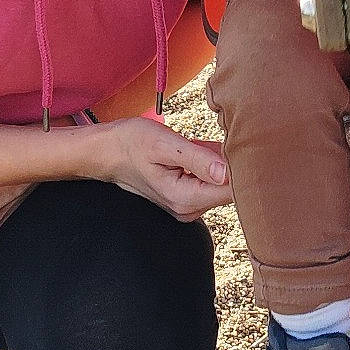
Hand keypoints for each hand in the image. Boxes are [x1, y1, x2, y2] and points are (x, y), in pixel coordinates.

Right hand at [95, 117, 229, 221]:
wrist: (108, 152)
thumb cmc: (131, 143)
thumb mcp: (164, 144)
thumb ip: (198, 159)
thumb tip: (228, 172)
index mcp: (185, 198)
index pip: (231, 191)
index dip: (241, 168)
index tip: (238, 147)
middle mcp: (189, 209)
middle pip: (230, 188)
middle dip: (228, 161)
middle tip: (209, 140)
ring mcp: (188, 206)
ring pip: (221, 182)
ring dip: (217, 160)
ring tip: (195, 145)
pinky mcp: (188, 198)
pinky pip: (211, 180)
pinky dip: (209, 163)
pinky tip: (194, 151)